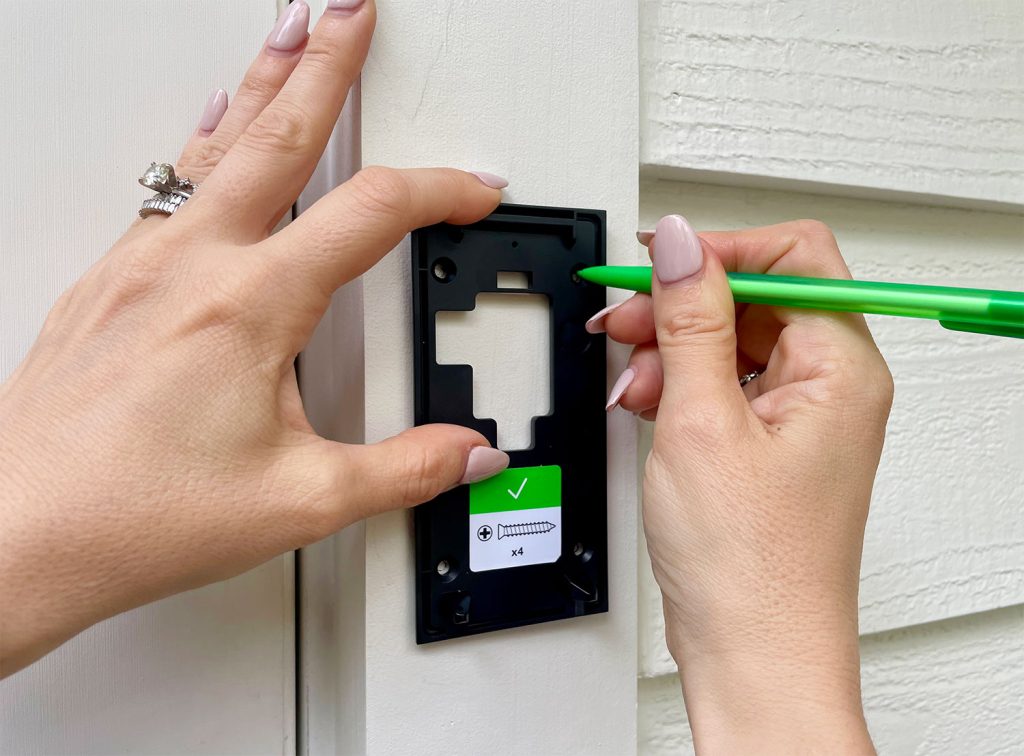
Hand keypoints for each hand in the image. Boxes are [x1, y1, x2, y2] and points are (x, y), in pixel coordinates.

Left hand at [0, 0, 508, 677]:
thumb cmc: (133, 515)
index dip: (439, 189)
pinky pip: (165, 190)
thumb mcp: (300, 501)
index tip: (475, 188)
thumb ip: (402, 470)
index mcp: (250, 305)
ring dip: (259, 86)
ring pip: (212, 148)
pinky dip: (201, 147)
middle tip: (351, 11)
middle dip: (326, 65)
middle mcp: (188, 266)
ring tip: (284, 39)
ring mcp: (137, 268)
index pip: (371, 214)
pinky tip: (205, 141)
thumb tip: (464, 455)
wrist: (17, 537)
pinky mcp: (102, 287)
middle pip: (278, 136)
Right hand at [594, 215, 892, 752]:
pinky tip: (645, 405)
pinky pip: (721, 384)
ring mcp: (798, 416)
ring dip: (671, 349)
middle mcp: (830, 386)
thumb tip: (681, 243)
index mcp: (841, 368)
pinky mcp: (765, 444)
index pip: (793, 257)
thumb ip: (689, 319)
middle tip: (624, 319)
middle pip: (755, 296)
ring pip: (730, 340)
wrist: (751, 654)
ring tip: (632, 381)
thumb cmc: (751, 567)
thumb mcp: (702, 422)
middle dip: (681, 304)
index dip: (719, 248)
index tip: (655, 260)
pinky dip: (677, 386)